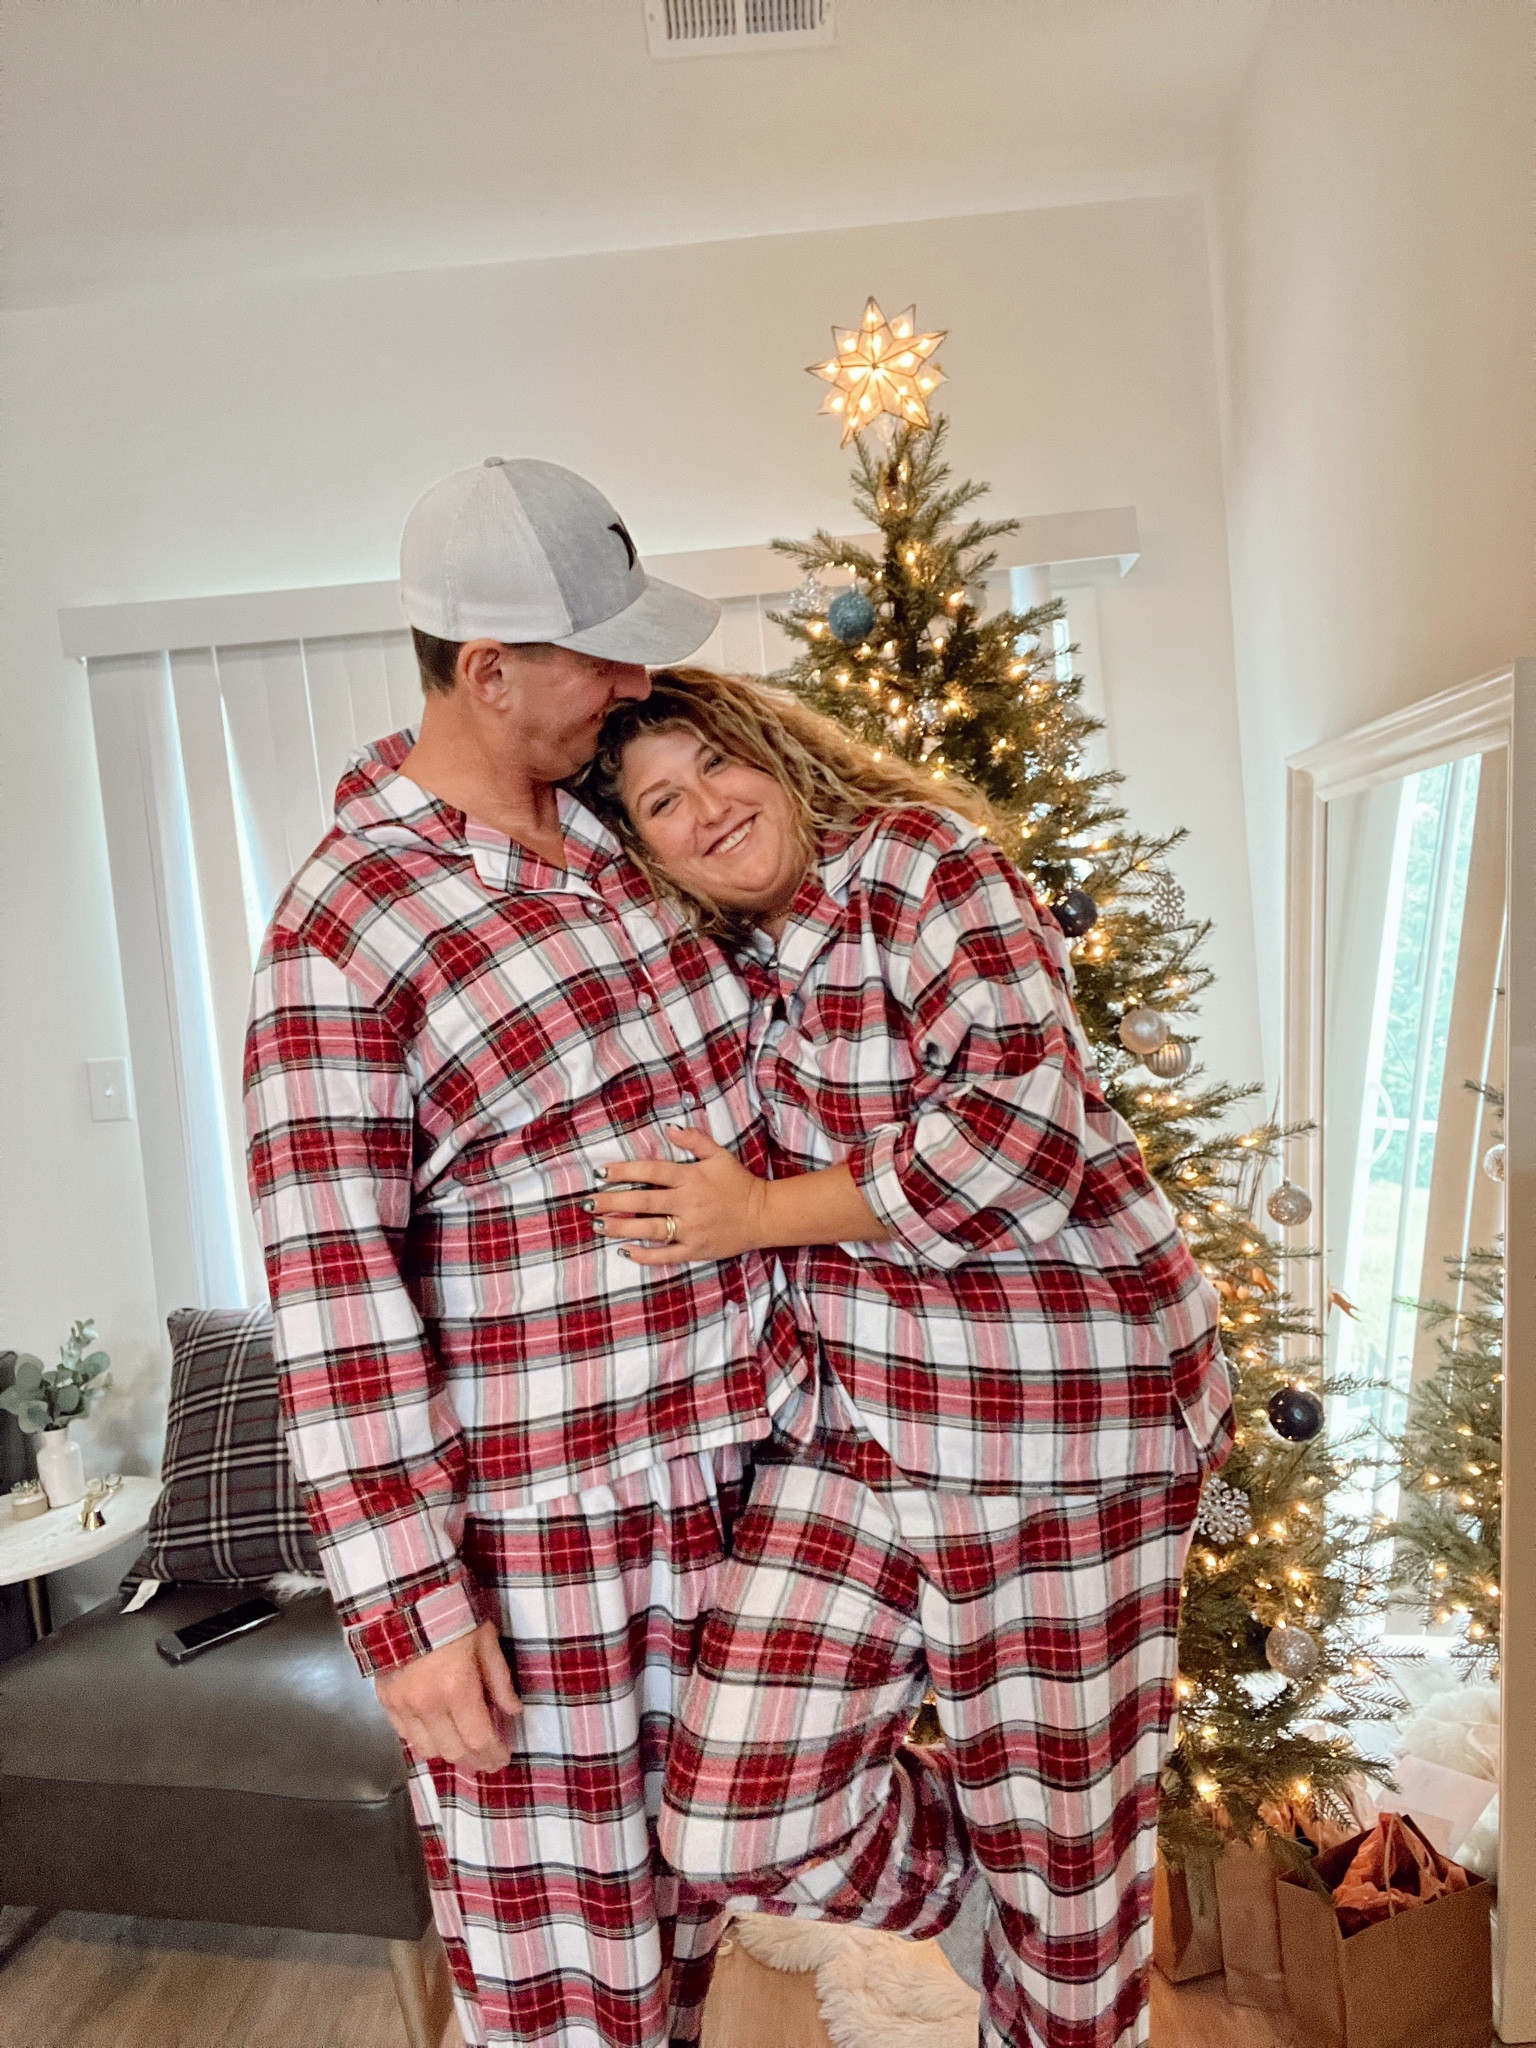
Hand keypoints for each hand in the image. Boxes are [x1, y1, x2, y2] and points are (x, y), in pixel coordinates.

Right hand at [374, 1619, 519, 1771]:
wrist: (404, 1596)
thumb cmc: (453, 1612)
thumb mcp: (485, 1639)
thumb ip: (499, 1679)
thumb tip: (513, 1711)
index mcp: (457, 1688)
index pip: (479, 1738)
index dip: (494, 1753)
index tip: (504, 1756)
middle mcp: (427, 1705)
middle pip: (454, 1751)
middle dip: (476, 1761)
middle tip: (489, 1760)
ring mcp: (402, 1705)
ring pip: (427, 1750)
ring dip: (449, 1754)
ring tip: (465, 1750)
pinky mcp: (385, 1701)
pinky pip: (405, 1735)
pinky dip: (424, 1741)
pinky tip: (438, 1736)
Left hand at [589, 1126, 770, 1263]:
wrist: (764, 1215)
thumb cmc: (739, 1183)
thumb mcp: (719, 1155)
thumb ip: (694, 1140)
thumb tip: (668, 1128)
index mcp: (691, 1178)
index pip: (651, 1171)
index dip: (624, 1171)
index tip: (600, 1172)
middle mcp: (688, 1203)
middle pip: (643, 1202)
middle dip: (612, 1202)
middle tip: (588, 1203)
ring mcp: (691, 1229)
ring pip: (649, 1230)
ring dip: (621, 1228)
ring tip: (598, 1225)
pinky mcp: (695, 1250)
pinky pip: (665, 1255)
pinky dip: (644, 1255)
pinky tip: (624, 1251)